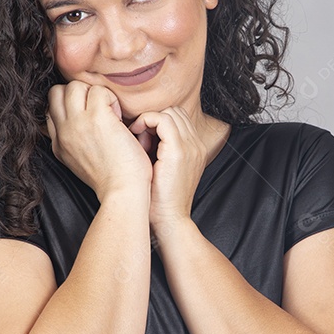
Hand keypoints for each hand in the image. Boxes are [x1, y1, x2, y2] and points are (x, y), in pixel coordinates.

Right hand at [44, 81, 150, 199]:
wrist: (122, 191)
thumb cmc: (112, 179)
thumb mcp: (79, 162)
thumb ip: (71, 143)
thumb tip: (72, 127)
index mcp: (59, 144)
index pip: (50, 110)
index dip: (69, 107)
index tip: (88, 118)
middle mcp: (64, 132)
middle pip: (56, 92)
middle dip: (78, 94)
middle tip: (98, 111)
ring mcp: (78, 123)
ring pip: (75, 86)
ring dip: (95, 94)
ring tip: (109, 113)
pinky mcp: (97, 118)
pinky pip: (99, 90)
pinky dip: (112, 99)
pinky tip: (119, 117)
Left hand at [127, 107, 207, 232]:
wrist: (169, 221)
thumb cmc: (158, 200)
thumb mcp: (162, 170)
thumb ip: (159, 150)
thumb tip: (142, 133)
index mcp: (194, 149)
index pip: (178, 119)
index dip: (157, 122)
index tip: (141, 137)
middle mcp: (196, 145)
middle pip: (176, 112)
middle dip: (154, 119)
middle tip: (139, 137)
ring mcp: (191, 147)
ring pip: (170, 112)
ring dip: (150, 120)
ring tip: (138, 139)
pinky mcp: (179, 151)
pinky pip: (163, 119)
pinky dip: (146, 122)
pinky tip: (136, 135)